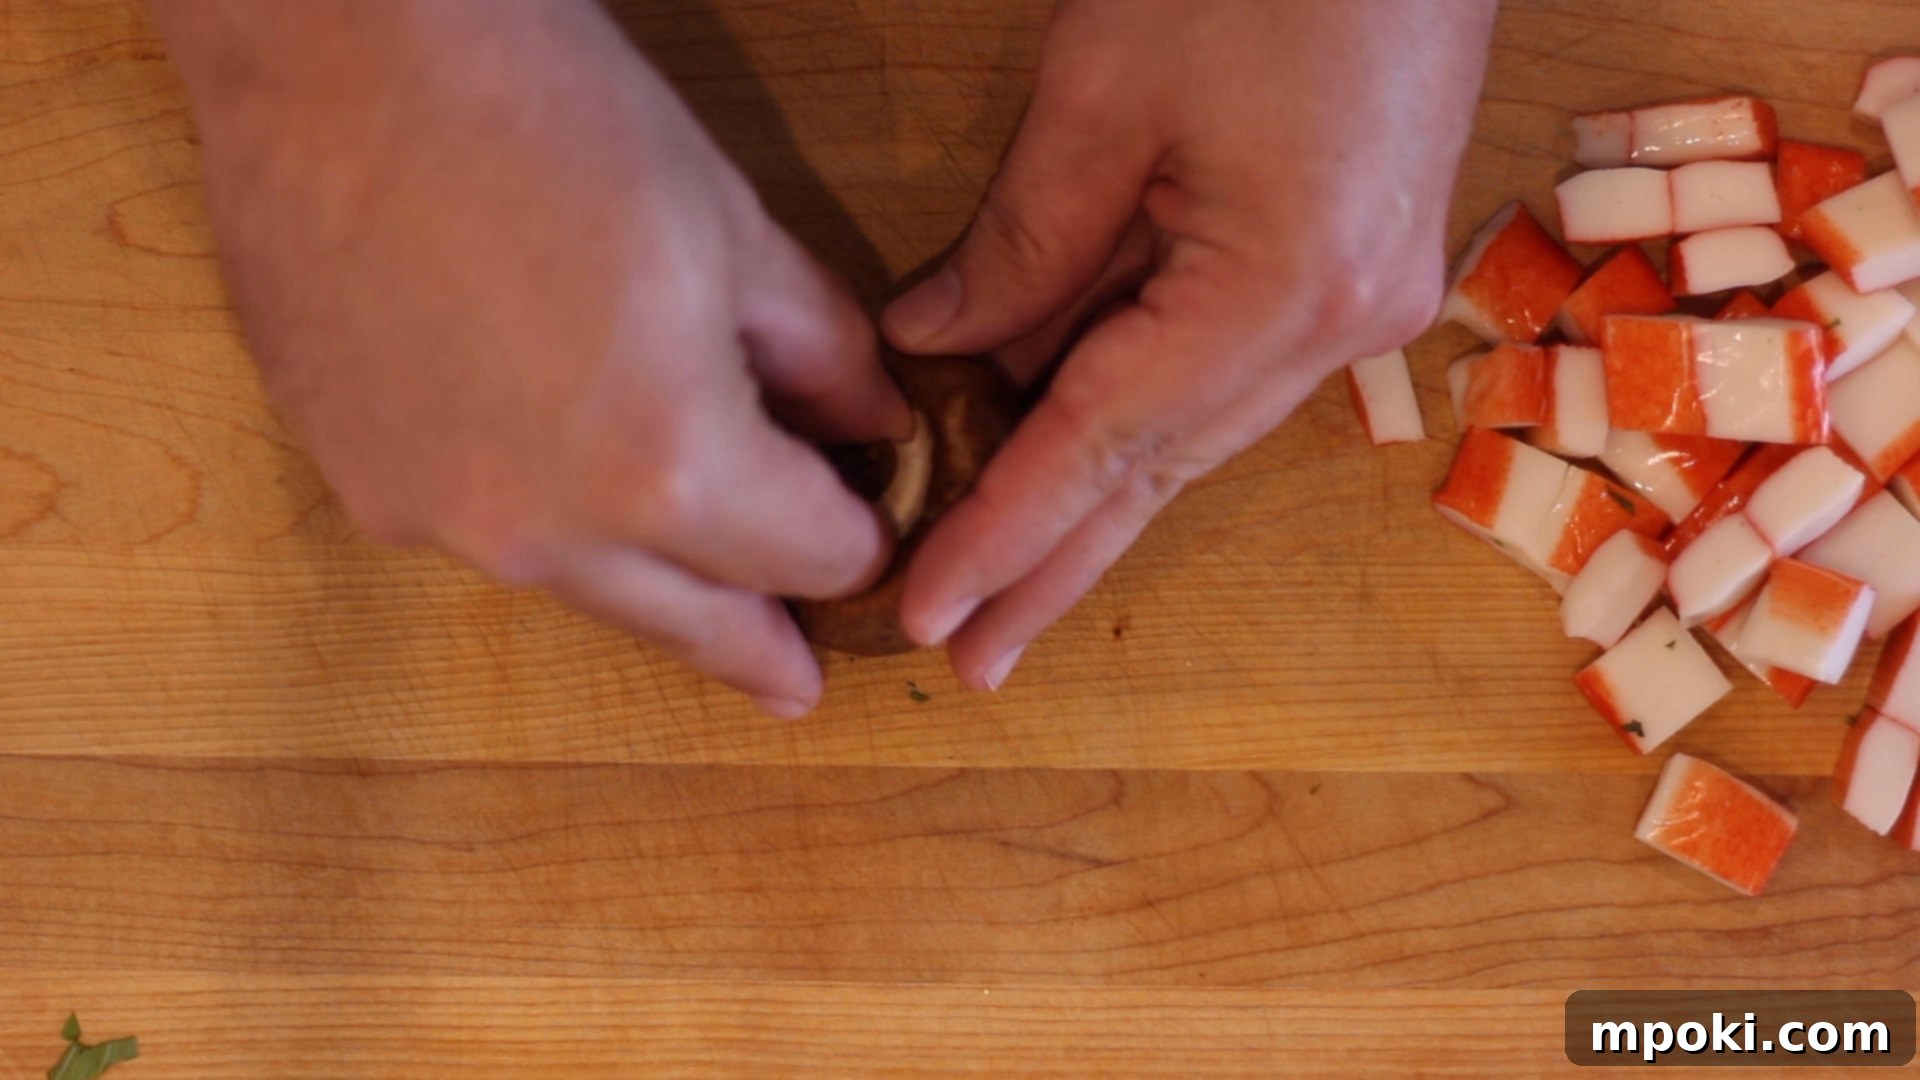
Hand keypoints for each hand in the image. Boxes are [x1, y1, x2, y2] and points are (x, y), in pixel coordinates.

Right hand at [152, 0, 909, 716]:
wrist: (340, 57)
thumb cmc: (551, 113)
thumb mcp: (735, 229)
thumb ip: (825, 353)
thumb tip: (875, 423)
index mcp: (667, 464)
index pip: (808, 558)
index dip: (857, 545)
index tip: (867, 533)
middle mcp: (548, 530)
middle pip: (696, 626)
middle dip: (761, 642)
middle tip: (795, 680)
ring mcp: (439, 522)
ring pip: (588, 596)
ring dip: (650, 593)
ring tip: (696, 608)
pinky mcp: (361, 490)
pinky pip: (487, 544)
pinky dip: (543, 529)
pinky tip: (559, 487)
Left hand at [882, 0, 1497, 689]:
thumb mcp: (1101, 94)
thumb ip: (1019, 246)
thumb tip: (938, 349)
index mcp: (1289, 286)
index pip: (1107, 442)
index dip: (1007, 528)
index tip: (931, 606)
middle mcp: (1344, 324)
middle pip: (1162, 470)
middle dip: (1054, 563)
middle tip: (974, 658)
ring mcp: (1366, 307)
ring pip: (1195, 434)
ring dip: (1096, 506)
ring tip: (1007, 593)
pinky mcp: (1358, 274)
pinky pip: (1225, 376)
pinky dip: (1141, 422)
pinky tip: (1077, 468)